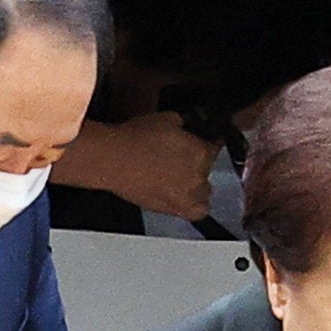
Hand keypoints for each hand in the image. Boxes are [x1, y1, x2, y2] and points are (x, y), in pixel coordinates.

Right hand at [52, 112, 220, 221]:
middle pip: (209, 169)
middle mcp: (199, 175)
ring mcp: (188, 194)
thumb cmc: (134, 139)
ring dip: (197, 183)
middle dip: (199, 162)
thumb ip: (185, 122)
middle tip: (182, 157)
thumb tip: (191, 122)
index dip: (209, 141)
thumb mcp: (167, 118)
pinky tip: (187, 198)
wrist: (114, 159)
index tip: (205, 140)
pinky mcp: (175, 208)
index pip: (216, 146)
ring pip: (205, 190)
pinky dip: (196, 206)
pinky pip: (197, 212)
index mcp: (201, 151)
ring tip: (180, 176)